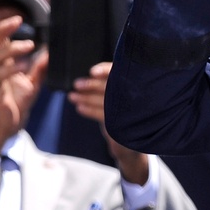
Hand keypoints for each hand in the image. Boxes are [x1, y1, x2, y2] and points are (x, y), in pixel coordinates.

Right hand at [0, 15, 46, 161]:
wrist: (9, 124)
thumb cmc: (17, 102)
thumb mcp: (33, 82)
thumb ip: (40, 68)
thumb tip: (51, 53)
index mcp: (1, 63)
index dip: (4, 28)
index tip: (18, 19)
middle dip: (2, 30)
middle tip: (17, 21)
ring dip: (11, 49)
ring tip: (30, 45)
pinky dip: (9, 70)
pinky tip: (22, 65)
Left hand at [72, 62, 148, 184]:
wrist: (137, 139)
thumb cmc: (127, 110)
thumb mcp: (123, 93)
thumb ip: (110, 83)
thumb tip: (88, 75)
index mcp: (137, 83)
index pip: (120, 74)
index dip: (105, 70)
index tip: (92, 72)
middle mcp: (136, 96)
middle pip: (111, 87)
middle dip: (92, 85)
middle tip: (77, 84)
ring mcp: (130, 111)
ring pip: (105, 101)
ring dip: (86, 98)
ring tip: (72, 96)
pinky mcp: (122, 125)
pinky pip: (103, 115)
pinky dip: (90, 111)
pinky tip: (79, 107)